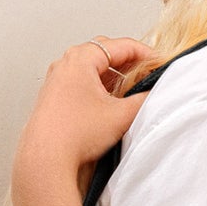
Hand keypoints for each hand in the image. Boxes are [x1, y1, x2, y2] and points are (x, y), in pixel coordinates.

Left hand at [12, 37, 161, 205]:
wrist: (45, 160)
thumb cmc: (74, 135)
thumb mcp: (121, 115)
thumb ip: (145, 99)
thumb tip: (156, 93)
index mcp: (80, 59)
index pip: (122, 45)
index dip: (146, 53)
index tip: (160, 64)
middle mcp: (65, 64)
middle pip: (106, 53)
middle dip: (130, 62)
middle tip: (148, 74)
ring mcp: (57, 80)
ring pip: (93, 68)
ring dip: (114, 76)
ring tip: (132, 90)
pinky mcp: (54, 96)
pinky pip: (82, 82)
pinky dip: (99, 86)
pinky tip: (111, 103)